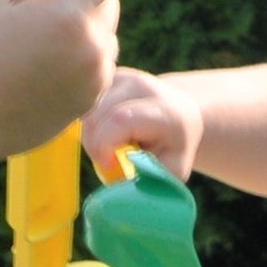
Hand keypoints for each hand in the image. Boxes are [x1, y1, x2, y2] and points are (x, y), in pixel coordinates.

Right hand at [0, 0, 124, 158]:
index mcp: (69, 15)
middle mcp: (91, 47)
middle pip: (109, 3)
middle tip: (42, 10)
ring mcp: (94, 79)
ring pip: (104, 38)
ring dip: (82, 32)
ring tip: (38, 47)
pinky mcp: (88, 103)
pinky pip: (96, 68)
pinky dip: (78, 62)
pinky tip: (41, 71)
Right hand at [81, 69, 199, 182]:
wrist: (180, 114)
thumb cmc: (173, 149)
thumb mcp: (171, 170)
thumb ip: (148, 178)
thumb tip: (121, 190)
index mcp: (165, 111)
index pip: (121, 119)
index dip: (105, 145)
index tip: (108, 165)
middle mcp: (143, 85)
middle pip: (97, 115)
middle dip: (95, 144)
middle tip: (108, 160)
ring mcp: (124, 76)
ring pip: (86, 108)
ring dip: (90, 134)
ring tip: (110, 145)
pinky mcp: (109, 76)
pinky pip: (85, 102)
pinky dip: (89, 123)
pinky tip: (105, 130)